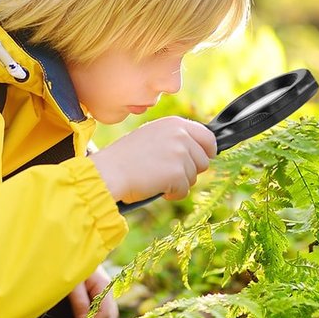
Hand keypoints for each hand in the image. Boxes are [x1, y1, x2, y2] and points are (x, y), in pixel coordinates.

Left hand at [66, 265, 117, 317]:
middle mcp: (107, 289)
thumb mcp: (71, 281)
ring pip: (109, 315)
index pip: (104, 312)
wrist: (67, 247)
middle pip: (108, 316)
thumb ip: (79, 301)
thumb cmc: (68, 262)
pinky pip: (104, 310)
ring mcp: (104, 291)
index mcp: (102, 284)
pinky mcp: (98, 292)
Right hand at [89, 116, 216, 203]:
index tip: (204, 158)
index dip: (208, 151)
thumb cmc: (125, 156)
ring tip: (156, 179)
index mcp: (174, 123)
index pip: (208, 136)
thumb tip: (198, 151)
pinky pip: (184, 190)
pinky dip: (172, 194)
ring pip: (193, 177)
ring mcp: (181, 154)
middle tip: (168, 173)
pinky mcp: (178, 173)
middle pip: (203, 161)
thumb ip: (174, 138)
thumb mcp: (151, 135)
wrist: (110, 171)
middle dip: (189, 171)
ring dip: (178, 183)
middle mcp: (180, 135)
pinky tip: (155, 187)